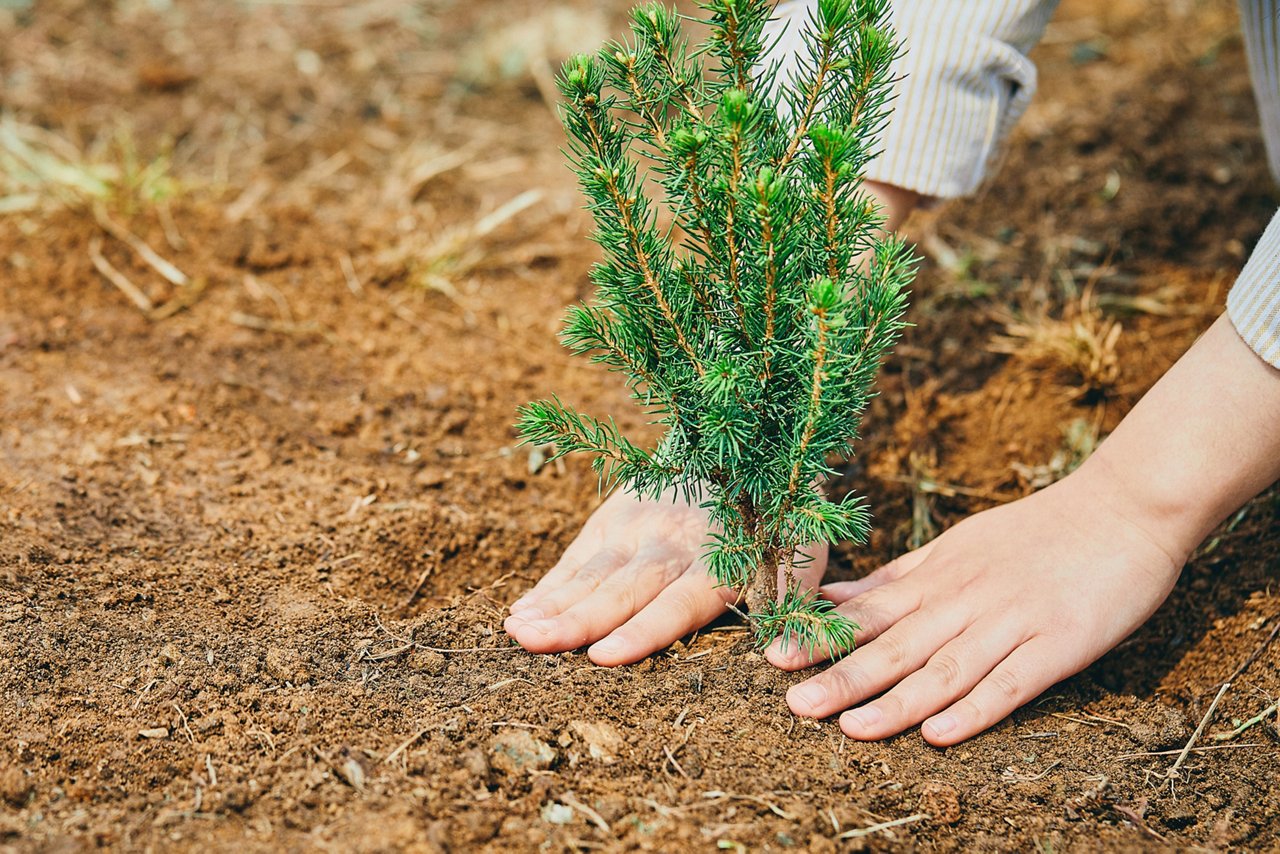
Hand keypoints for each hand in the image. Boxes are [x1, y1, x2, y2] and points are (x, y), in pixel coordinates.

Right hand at [505, 487, 827, 664]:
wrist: (741, 437)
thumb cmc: (778, 515)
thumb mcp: (802, 553)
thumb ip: (794, 604)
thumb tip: (783, 660)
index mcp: (718, 562)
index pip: (677, 603)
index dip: (642, 631)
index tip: (605, 657)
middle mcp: (671, 544)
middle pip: (621, 589)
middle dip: (577, 619)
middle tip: (534, 644)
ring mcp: (637, 527)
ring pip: (591, 572)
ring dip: (553, 603)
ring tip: (517, 630)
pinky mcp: (613, 517)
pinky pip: (577, 556)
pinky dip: (549, 584)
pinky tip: (521, 611)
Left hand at [765, 461, 1186, 745]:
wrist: (1125, 508)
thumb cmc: (1035, 531)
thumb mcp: (957, 545)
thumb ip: (897, 577)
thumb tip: (832, 595)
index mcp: (939, 576)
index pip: (870, 611)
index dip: (822, 637)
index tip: (775, 657)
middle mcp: (967, 599)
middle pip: (897, 645)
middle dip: (843, 676)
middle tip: (795, 704)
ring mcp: (1012, 621)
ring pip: (945, 668)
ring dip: (896, 701)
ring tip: (850, 728)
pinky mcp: (1060, 643)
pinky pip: (1012, 683)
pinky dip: (975, 709)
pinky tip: (940, 733)